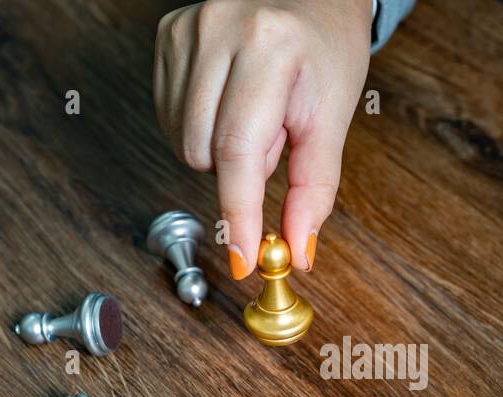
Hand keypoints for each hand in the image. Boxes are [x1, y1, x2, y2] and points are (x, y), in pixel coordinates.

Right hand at [154, 0, 374, 276]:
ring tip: (255, 113)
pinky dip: (201, 126)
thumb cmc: (329, 51)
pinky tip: (230, 102)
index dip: (238, 214)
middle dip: (240, 166)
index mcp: (269, 46)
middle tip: (277, 135)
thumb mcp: (334, 118)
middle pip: (203, 152)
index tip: (242, 260)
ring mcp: (187, 30)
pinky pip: (170, 116)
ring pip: (181, 140)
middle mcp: (219, 30)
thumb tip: (297, 248)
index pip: (238, 151)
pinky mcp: (168, 36)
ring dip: (220, 148)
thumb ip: (315, 188)